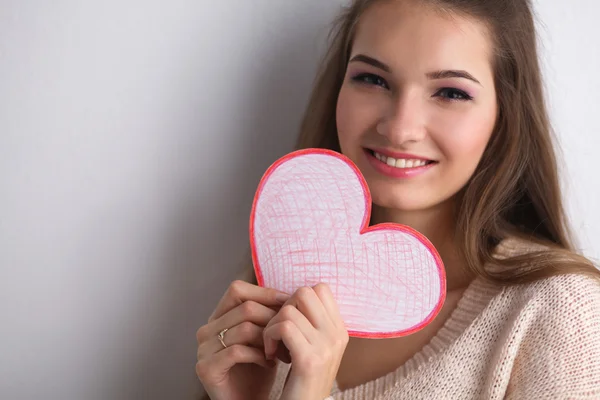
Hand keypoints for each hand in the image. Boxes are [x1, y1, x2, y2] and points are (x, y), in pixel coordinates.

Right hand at [196, 280, 290, 399]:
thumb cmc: (260, 367)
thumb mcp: (265, 334)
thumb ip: (269, 312)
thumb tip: (293, 291)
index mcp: (218, 317)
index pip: (237, 290)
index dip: (265, 293)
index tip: (289, 303)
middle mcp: (206, 330)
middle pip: (245, 307)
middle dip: (272, 318)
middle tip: (290, 332)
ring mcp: (203, 349)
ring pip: (243, 328)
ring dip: (268, 339)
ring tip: (282, 350)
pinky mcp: (206, 368)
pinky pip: (237, 351)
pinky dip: (259, 355)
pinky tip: (270, 363)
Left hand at [263, 283, 348, 399]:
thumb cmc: (301, 380)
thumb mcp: (312, 348)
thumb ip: (310, 323)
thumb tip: (293, 295)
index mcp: (339, 330)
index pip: (320, 288)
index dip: (297, 299)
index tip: (289, 321)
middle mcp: (337, 335)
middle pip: (305, 292)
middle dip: (284, 307)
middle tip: (279, 331)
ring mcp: (326, 347)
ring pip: (289, 310)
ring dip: (271, 326)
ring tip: (273, 346)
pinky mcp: (309, 359)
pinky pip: (283, 327)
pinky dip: (269, 337)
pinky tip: (270, 354)